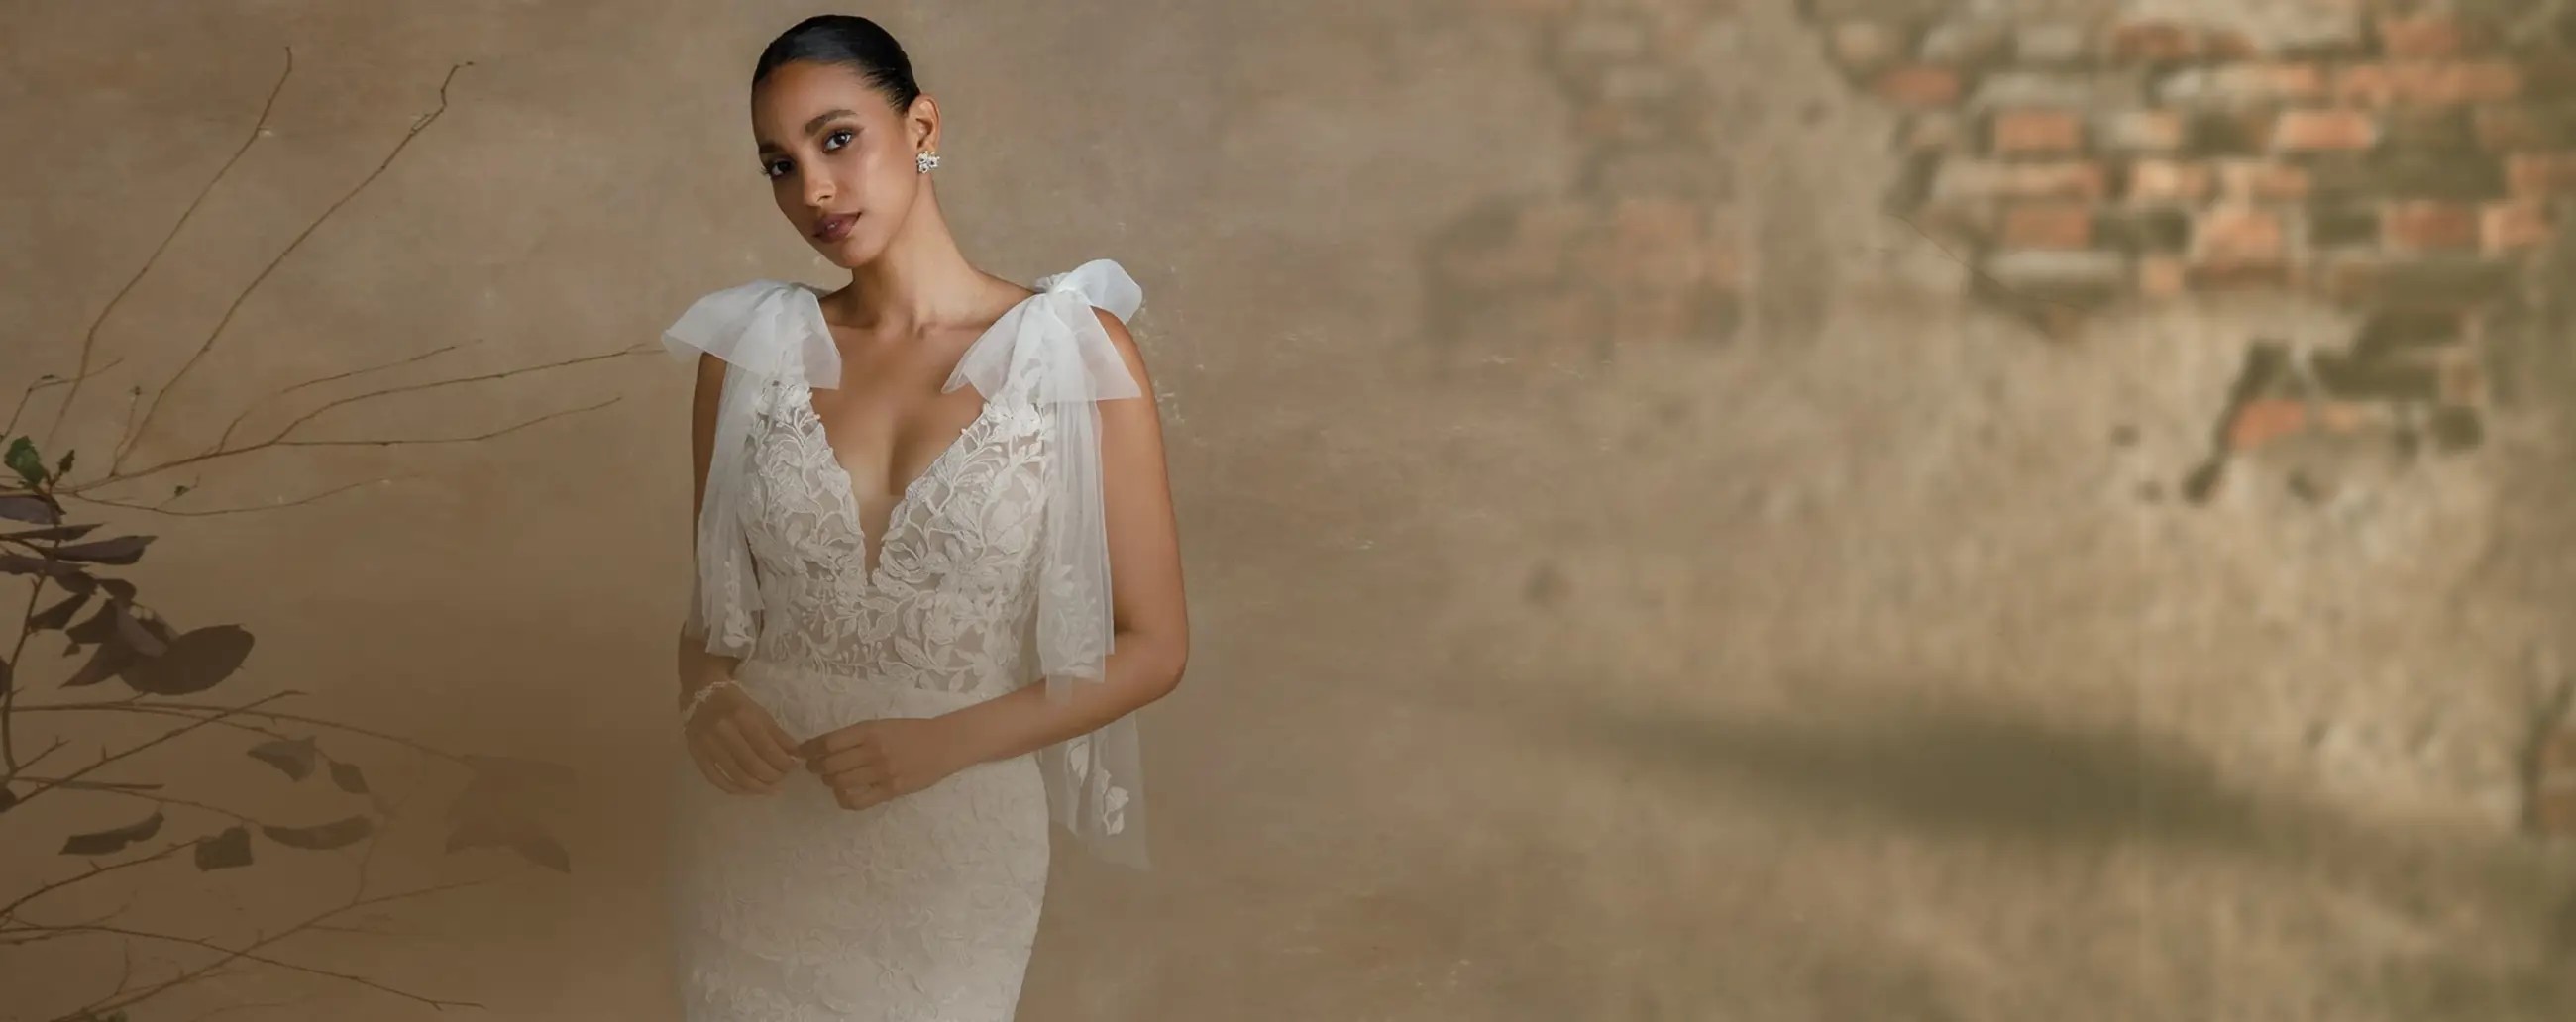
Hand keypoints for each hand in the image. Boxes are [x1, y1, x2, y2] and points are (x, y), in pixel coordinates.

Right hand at [682, 683, 803, 795]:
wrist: (700, 695)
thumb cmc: (735, 703)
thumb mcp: (760, 713)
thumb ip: (778, 735)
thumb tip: (796, 755)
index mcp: (742, 716)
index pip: (767, 748)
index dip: (783, 762)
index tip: (793, 767)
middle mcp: (723, 731)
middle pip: (752, 765)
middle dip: (772, 776)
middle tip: (783, 778)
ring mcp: (707, 745)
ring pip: (736, 776)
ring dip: (758, 787)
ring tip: (771, 789)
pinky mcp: (696, 755)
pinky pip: (717, 779)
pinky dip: (736, 789)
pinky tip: (749, 791)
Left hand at [799, 716, 969, 811]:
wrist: (943, 744)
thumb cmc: (910, 732)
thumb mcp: (880, 725)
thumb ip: (854, 736)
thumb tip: (820, 747)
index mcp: (869, 730)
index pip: (828, 742)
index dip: (809, 749)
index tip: (802, 753)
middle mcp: (873, 751)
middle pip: (829, 764)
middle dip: (816, 767)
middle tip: (815, 768)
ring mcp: (881, 773)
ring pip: (839, 783)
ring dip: (830, 782)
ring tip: (832, 778)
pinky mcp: (890, 790)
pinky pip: (857, 801)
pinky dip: (844, 799)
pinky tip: (845, 793)